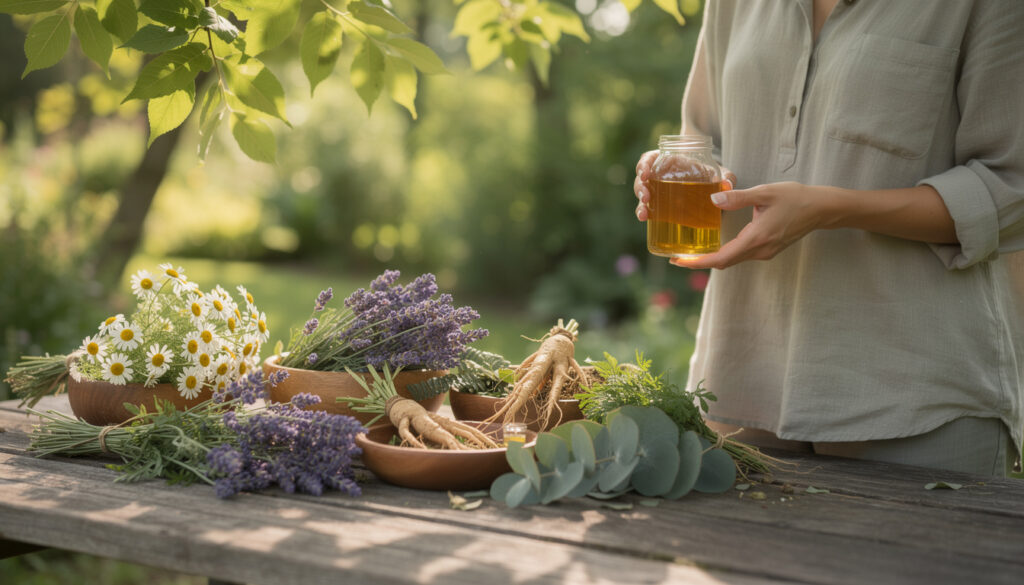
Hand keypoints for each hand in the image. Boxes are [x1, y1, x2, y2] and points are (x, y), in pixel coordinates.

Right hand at [633, 151, 736, 220]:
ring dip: (640, 204)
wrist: (714, 191)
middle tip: (646, 197)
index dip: (643, 165)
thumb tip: (726, 186)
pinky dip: (644, 213)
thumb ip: (727, 177)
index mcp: (670, 162)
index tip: (645, 173)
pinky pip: (648, 209)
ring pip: (642, 195)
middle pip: (642, 178)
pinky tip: (645, 219)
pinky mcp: (660, 207)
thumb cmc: (713, 177)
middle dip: (640, 187)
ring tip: (643, 214)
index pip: (650, 159)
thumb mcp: (721, 174)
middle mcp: (660, 176)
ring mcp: (658, 192)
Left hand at [670, 182, 831, 269]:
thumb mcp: (765, 193)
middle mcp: (760, 250)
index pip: (721, 258)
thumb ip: (738, 197)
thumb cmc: (795, 198)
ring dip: (712, 258)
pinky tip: (715, 245)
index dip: (698, 262)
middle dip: (699, 262)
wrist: (821, 208)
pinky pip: (741, 256)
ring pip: (733, 260)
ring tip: (691, 252)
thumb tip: (713, 199)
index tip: (679, 261)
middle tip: (677, 257)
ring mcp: (765, 252)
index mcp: (757, 238)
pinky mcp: (768, 249)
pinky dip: (725, 254)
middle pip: (724, 263)